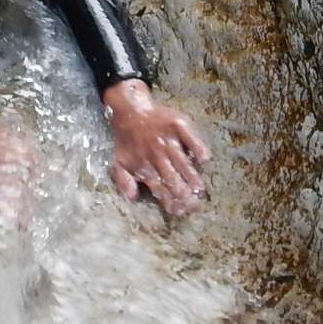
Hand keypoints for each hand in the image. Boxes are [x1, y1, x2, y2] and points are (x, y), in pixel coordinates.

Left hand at [102, 80, 211, 216]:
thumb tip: (132, 197)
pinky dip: (198, 148)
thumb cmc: (127, 141)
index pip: (161, 189)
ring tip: (199, 189)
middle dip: (184, 195)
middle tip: (195, 205)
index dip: (171, 202)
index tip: (180, 212)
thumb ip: (124, 180)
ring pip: (183, 163)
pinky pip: (191, 139)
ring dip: (192, 177)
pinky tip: (203, 159)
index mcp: (145, 166)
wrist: (131, 111)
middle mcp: (158, 156)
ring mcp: (169, 141)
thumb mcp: (119, 161)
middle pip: (174, 179)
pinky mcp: (178, 126)